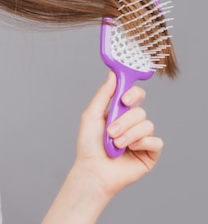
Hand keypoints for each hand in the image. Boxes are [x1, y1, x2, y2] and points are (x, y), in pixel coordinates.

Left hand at [73, 71, 163, 197]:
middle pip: (140, 111)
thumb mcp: (92, 115)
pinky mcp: (150, 153)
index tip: (124, 99)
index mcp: (120, 113)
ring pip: (147, 125)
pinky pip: (155, 141)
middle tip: (110, 132)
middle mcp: (133, 124)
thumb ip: (104, 94)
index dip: (133, 93)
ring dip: (128, 134)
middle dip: (124, 122)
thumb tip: (113, 74)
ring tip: (115, 144)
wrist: (93, 169)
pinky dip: (141, 144)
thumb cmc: (89, 145)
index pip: (135, 96)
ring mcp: (142, 139)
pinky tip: (129, 150)